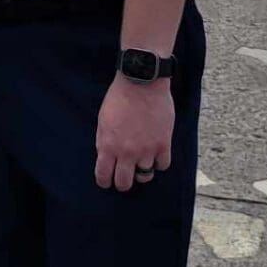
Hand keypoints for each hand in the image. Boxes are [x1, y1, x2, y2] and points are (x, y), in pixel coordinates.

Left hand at [95, 75, 173, 191]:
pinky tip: (156, 154)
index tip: (107, 181)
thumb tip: (105, 158)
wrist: (141, 83)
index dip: (104, 181)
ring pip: (145, 176)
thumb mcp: (103, 121)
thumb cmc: (119, 98)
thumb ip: (103, 142)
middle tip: (125, 177)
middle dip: (122, 183)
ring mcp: (146, 150)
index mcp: (108, 146)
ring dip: (142, 171)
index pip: (103, 176)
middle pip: (124, 183)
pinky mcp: (163, 144)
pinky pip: (163, 165)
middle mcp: (127, 152)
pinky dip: (159, 162)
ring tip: (142, 163)